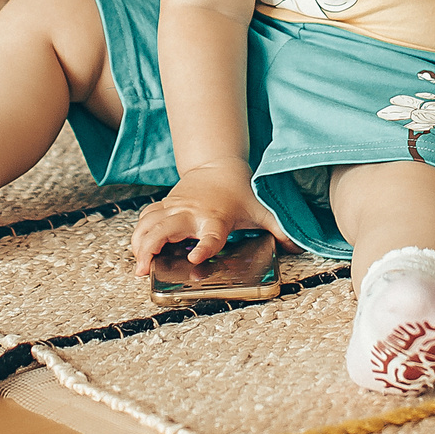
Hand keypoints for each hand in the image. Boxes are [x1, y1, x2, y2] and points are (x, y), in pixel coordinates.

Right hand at [127, 160, 281, 273]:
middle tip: (144, 269)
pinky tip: (137, 249)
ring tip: (137, 265)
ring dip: (140, 244)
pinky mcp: (166, 205)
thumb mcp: (262, 210)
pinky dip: (139, 234)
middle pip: (165, 229)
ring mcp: (176, 208)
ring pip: (149, 223)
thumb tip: (297, 246)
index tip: (196, 258)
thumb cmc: (241, 192)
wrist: (219, 164)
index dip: (203, 247)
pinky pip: (147, 219)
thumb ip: (279, 229)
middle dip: (151, 248)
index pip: (210, 236)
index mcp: (216, 218)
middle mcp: (192, 213)